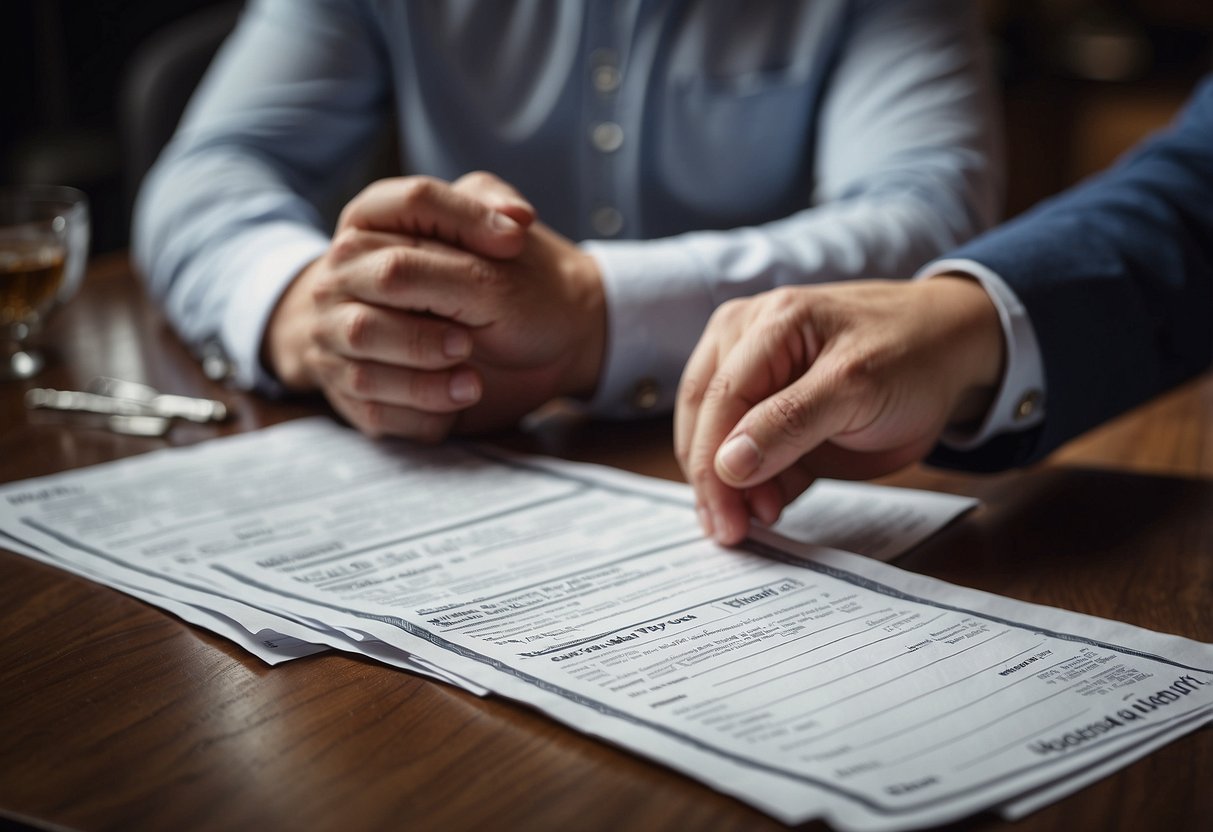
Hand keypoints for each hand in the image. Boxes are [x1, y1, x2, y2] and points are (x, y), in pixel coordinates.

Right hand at [263, 172, 603, 438]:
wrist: (468, 344)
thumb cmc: (481, 281)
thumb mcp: (486, 231)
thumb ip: (492, 205)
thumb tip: (516, 218)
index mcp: (372, 221)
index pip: (413, 200)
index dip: (467, 219)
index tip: (515, 244)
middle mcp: (343, 273)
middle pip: (385, 279)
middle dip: (435, 312)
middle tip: (470, 341)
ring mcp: (336, 333)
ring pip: (365, 349)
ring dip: (423, 375)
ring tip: (472, 384)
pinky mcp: (347, 389)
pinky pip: (371, 408)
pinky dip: (417, 415)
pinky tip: (451, 412)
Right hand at [675, 277, 1004, 544]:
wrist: (952, 351)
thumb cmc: (911, 356)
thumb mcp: (857, 389)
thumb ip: (789, 423)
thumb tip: (727, 464)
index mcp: (766, 323)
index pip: (719, 400)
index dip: (714, 464)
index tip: (727, 520)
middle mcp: (744, 339)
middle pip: (704, 417)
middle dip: (715, 479)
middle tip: (734, 531)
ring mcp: (751, 370)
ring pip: (712, 434)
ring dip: (729, 484)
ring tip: (762, 516)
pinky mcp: (765, 404)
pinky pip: (740, 447)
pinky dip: (750, 481)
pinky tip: (772, 501)